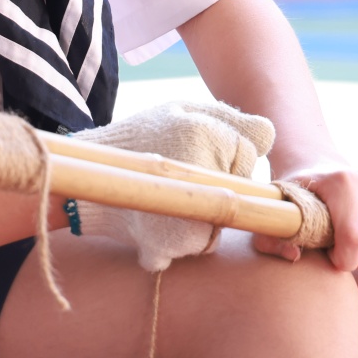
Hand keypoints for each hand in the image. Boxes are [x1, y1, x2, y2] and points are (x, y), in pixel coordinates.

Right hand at [71, 100, 277, 271]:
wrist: (88, 173)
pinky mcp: (164, 248)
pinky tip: (161, 219)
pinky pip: (197, 247)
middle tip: (184, 175)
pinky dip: (184, 238)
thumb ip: (233, 120)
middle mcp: (195, 177)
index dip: (229, 155)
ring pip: (222, 224)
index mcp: (201, 135)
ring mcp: (180, 219)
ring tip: (170, 196)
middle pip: (240, 193)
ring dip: (205, 215)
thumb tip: (270, 139)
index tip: (198, 153)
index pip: (249, 155)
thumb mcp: (184, 109)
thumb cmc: (143, 136)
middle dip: (220, 187)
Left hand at [254, 163, 357, 272]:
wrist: (323, 169)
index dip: (342, 261)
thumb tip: (294, 254)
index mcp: (342, 181)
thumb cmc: (299, 200)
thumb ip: (271, 239)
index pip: (355, 238)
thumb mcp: (279, 215)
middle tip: (340, 252)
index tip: (329, 256)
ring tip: (354, 246)